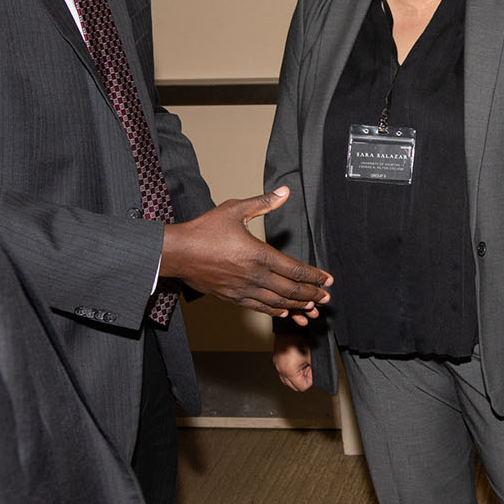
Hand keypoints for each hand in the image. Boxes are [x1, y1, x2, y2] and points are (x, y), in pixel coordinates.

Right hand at [160, 187, 330, 317]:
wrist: (176, 252)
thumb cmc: (203, 230)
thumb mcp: (235, 209)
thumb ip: (263, 202)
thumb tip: (284, 192)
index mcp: (259, 254)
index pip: (295, 270)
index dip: (314, 276)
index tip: (327, 279)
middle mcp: (254, 275)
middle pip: (291, 290)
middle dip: (312, 295)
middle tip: (326, 298)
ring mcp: (243, 289)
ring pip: (278, 302)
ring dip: (298, 306)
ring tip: (312, 310)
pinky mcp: (232, 297)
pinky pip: (260, 308)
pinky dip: (276, 311)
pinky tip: (285, 311)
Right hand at [272, 331, 312, 390]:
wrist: (288, 328)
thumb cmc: (298, 339)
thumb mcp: (311, 356)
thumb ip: (314, 368)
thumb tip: (318, 375)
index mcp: (289, 372)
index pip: (302, 387)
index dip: (310, 380)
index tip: (312, 371)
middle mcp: (281, 370)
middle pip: (294, 386)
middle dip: (303, 379)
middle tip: (308, 368)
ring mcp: (277, 365)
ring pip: (288, 380)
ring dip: (296, 375)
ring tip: (302, 363)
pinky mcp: (276, 360)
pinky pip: (284, 371)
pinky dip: (291, 370)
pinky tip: (296, 361)